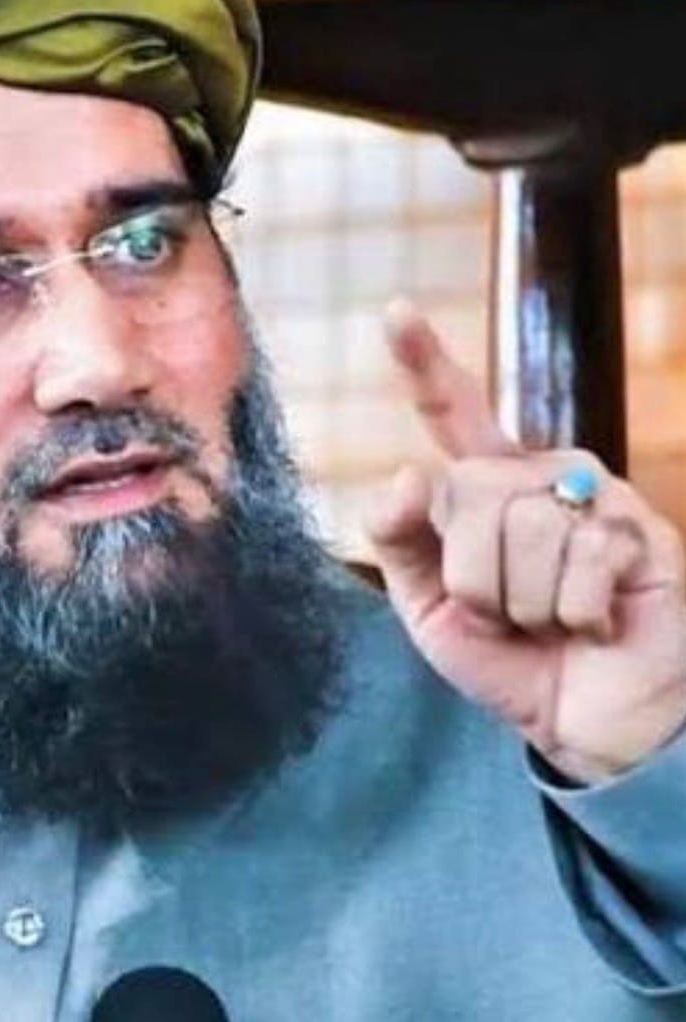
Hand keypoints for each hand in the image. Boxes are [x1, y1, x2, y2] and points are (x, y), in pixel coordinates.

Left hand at [365, 299, 685, 782]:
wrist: (589, 721)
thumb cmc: (510, 658)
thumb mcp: (428, 606)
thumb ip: (400, 540)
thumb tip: (407, 472)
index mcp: (484, 486)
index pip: (451, 415)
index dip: (423, 363)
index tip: (395, 311)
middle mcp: (537, 476)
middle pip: (466, 492)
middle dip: (473, 576)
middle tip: (508, 614)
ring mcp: (591, 495)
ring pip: (518, 530)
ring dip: (524, 603)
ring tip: (552, 621)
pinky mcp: (639, 532)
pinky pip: (575, 564)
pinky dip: (573, 616)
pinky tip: (595, 624)